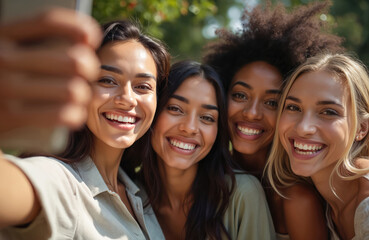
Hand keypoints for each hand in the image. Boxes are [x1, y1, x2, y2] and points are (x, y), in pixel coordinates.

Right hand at [0, 8, 101, 132]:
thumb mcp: (7, 50)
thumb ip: (34, 43)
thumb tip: (84, 43)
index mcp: (2, 34)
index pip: (48, 21)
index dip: (78, 27)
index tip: (92, 38)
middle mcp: (2, 58)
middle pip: (73, 60)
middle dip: (90, 69)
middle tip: (87, 75)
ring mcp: (5, 88)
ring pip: (73, 90)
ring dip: (83, 95)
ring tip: (80, 96)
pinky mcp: (9, 117)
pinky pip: (62, 114)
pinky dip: (75, 115)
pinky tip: (75, 114)